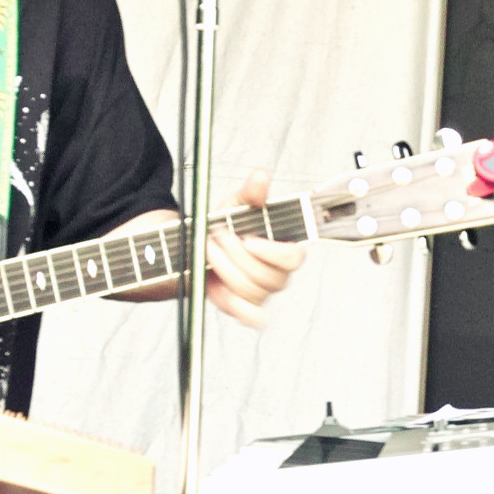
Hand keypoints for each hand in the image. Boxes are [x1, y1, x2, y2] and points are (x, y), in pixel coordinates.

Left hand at [205, 172, 306, 327]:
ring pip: (252, 291)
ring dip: (226, 269)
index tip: (249, 240)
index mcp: (281, 248)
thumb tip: (260, 177)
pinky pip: (250, 316)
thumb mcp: (235, 205)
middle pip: (269, 277)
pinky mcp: (244, 306)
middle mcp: (276, 273)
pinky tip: (219, 286)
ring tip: (210, 249)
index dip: (273, 253)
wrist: (199, 247)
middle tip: (218, 236)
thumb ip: (250, 193)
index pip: (294, 258)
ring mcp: (261, 292)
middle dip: (238, 256)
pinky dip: (234, 304)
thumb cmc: (224, 227)